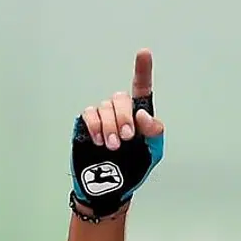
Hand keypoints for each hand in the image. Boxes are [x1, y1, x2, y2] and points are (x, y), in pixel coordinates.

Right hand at [70, 49, 165, 218]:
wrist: (110, 187)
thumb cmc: (134, 168)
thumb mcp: (152, 153)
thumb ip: (153, 133)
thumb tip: (144, 115)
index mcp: (139, 116)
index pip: (141, 88)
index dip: (142, 70)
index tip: (144, 53)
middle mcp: (120, 111)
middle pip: (121, 99)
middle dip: (124, 118)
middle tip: (127, 139)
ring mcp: (103, 116)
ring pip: (104, 107)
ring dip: (110, 126)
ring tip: (113, 146)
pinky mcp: (87, 123)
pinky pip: (90, 114)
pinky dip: (96, 127)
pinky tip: (100, 141)